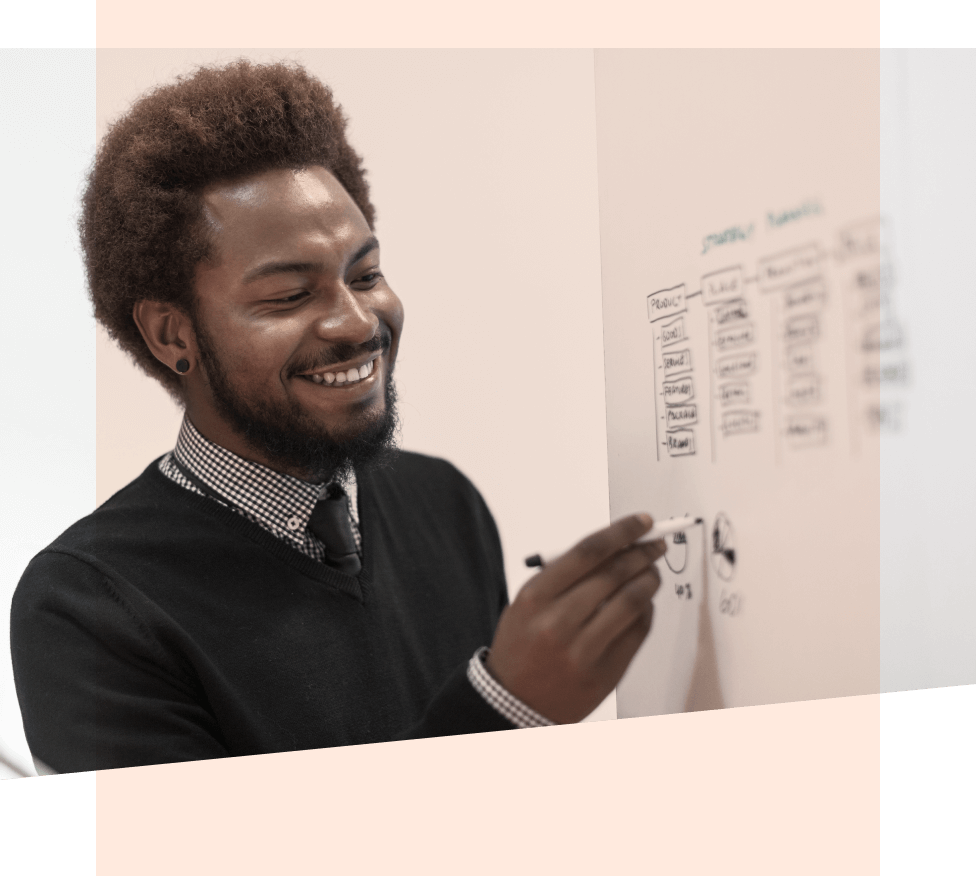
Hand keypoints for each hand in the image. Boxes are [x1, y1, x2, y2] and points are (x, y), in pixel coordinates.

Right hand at [486, 513, 665, 723]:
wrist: (514, 702)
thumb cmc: (522, 645)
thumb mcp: (526, 603)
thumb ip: (563, 576)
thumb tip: (614, 548)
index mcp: (535, 598)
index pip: (587, 552)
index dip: (620, 533)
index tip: (641, 522)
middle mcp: (558, 622)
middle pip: (613, 574)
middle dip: (641, 553)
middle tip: (655, 544)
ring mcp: (583, 650)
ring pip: (631, 602)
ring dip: (649, 579)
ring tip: (653, 571)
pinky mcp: (605, 673)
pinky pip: (637, 632)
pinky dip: (647, 610)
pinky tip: (645, 601)